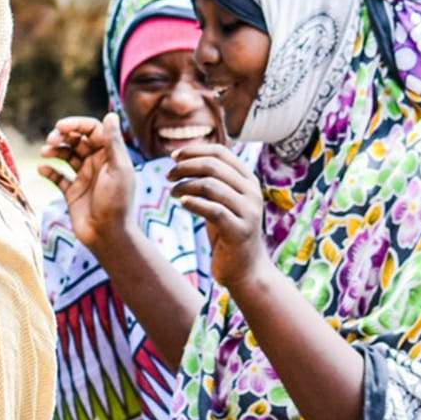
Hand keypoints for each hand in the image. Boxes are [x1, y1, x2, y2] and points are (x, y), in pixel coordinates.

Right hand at [40, 115, 139, 253]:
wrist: (107, 235)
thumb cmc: (117, 202)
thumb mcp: (118, 169)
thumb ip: (113, 142)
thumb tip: (110, 114)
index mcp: (110, 155)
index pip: (92, 130)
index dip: (76, 125)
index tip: (60, 127)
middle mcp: (96, 163)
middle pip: (77, 140)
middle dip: (62, 136)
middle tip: (51, 140)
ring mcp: (83, 177)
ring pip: (65, 155)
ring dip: (54, 150)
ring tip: (44, 152)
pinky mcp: (72, 192)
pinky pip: (57, 176)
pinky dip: (48, 170)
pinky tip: (42, 169)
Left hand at [167, 139, 267, 292]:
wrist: (245, 268)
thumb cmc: (227, 232)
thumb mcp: (222, 201)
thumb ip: (211, 181)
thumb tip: (183, 158)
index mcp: (248, 180)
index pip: (221, 152)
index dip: (195, 150)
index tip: (173, 156)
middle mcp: (252, 192)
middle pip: (213, 166)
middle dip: (185, 167)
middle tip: (168, 176)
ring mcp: (248, 211)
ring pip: (211, 186)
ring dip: (185, 186)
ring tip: (173, 193)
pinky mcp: (240, 231)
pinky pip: (214, 210)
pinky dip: (194, 203)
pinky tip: (182, 203)